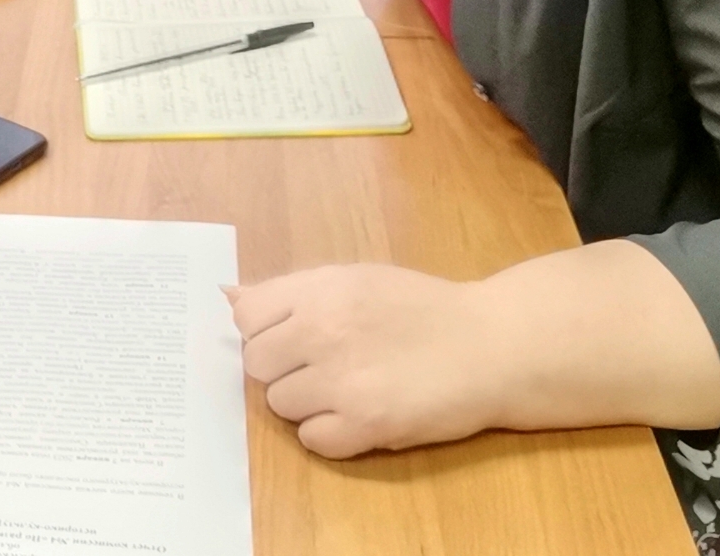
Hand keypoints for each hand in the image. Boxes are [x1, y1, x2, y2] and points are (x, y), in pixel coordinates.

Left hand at [227, 264, 500, 458]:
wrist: (491, 345)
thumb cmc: (421, 309)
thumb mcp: (353, 279)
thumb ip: (290, 291)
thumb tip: (228, 296)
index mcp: (320, 289)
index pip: (247, 318)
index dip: (265, 332)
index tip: (290, 338)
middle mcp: (323, 330)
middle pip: (257, 364)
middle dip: (282, 369)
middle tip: (320, 366)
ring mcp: (342, 380)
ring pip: (280, 404)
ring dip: (306, 402)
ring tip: (346, 389)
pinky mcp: (366, 425)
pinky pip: (312, 439)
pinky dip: (330, 434)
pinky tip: (358, 416)